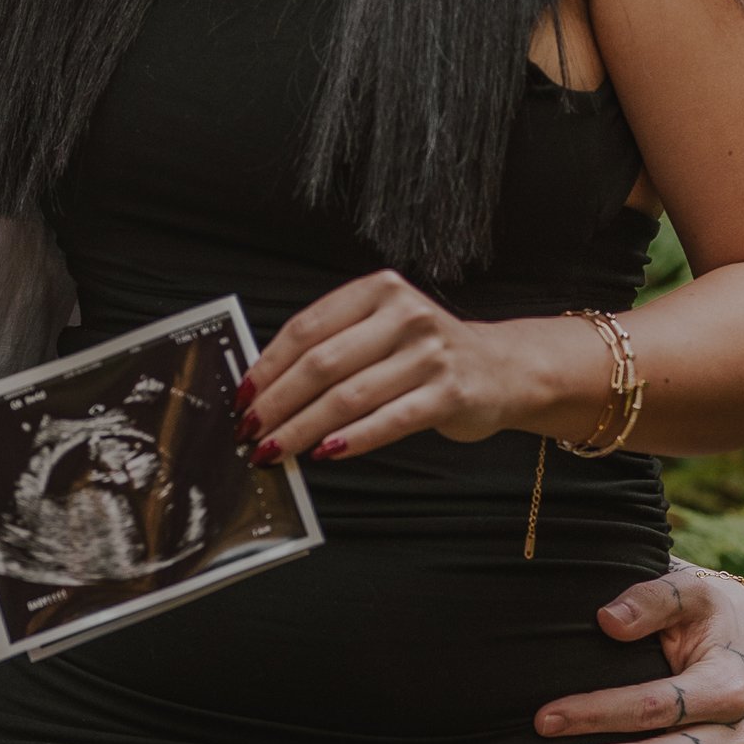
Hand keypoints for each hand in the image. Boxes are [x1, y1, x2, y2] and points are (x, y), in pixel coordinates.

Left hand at [239, 272, 569, 461]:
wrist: (501, 369)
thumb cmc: (424, 353)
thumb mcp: (380, 331)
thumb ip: (332, 346)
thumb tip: (264, 387)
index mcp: (378, 290)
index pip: (308, 329)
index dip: (268, 366)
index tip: (242, 396)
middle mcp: (405, 315)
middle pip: (322, 365)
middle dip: (278, 403)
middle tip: (251, 431)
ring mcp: (430, 353)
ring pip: (349, 397)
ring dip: (303, 429)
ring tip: (276, 450)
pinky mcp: (449, 392)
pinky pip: (388, 421)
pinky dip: (351, 440)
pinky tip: (324, 453)